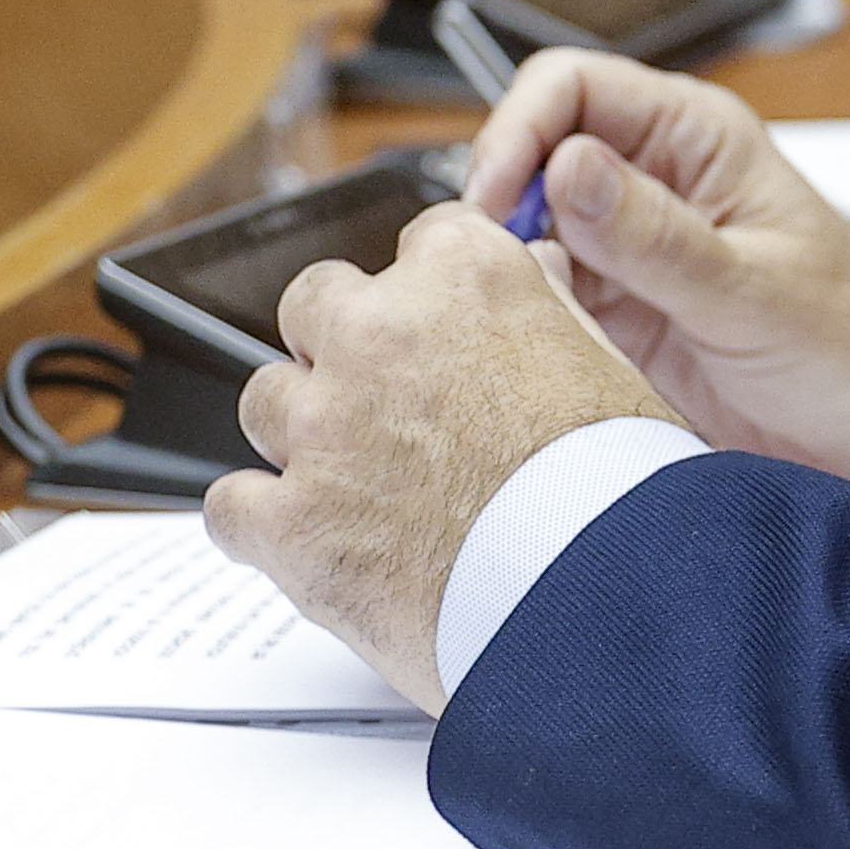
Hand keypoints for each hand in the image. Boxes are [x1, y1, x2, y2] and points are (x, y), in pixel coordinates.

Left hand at [203, 205, 674, 708]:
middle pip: (316, 303)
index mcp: (466, 281)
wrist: (600, 606)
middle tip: (386, 407)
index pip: (421, 242)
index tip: (439, 331)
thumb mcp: (611, 369)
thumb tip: (537, 271)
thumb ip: (549, 310)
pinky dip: (261, 527)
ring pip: (265, 399)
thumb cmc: (620, 496)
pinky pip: (230, 505)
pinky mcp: (290, 522)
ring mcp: (326, 427)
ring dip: (301, 436)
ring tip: (356, 488)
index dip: (430, 296)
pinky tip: (305, 544)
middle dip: (342, 348)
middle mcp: (382, 335)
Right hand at [462, 54, 849, 492]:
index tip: (491, 200)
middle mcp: (652, 183)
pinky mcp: (617, 317)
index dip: (516, 131)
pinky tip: (529, 353)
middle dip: (495, 208)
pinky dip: (523, 323)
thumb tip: (564, 167)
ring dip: (505, 270)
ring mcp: (629, 252)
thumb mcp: (757, 292)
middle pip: (529, 158)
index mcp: (694, 139)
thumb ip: (659, 238)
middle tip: (485, 273)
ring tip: (507, 319)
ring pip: (523, 233)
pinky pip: (542, 301)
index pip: (570, 87)